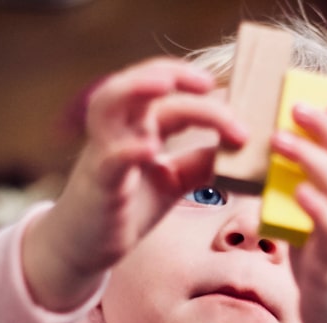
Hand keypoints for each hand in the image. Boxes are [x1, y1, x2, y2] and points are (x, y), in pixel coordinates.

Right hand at [24, 58, 245, 310]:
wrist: (85, 246)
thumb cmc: (129, 206)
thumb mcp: (173, 180)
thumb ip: (201, 163)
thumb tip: (241, 149)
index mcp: (137, 126)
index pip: (167, 93)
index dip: (199, 91)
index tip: (233, 98)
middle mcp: (118, 131)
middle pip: (136, 83)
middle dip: (170, 72)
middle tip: (207, 81)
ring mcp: (104, 154)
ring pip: (108, 104)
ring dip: (136, 87)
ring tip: (166, 83)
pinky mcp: (99, 185)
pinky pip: (109, 160)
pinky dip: (128, 150)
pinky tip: (150, 148)